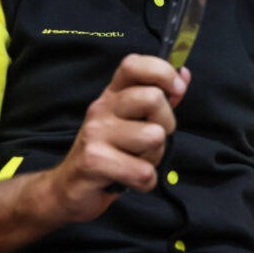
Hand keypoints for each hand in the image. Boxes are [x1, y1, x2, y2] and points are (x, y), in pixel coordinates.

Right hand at [47, 54, 189, 222]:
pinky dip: (145, 182)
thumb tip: (183, 74)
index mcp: (113, 95)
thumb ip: (161, 98)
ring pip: (153, 137)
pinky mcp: (94, 161)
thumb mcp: (134, 121)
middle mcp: (102, 108)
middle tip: (150, 140)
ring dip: (153, 157)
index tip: (177, 89)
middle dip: (166, 125)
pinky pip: (144, 172)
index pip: (133, 64)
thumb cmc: (110, 152)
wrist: (70, 188)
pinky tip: (128, 180)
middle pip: (153, 98)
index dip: (162, 71)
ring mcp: (95, 133)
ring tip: (134, 160)